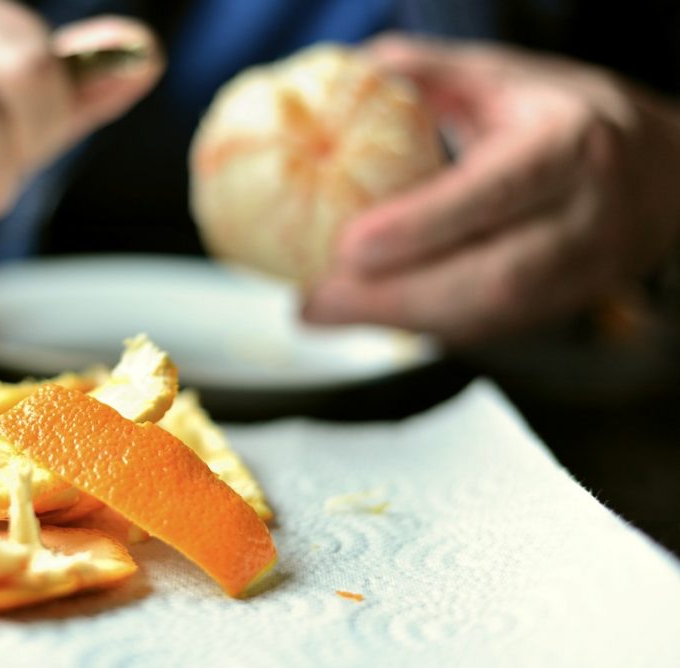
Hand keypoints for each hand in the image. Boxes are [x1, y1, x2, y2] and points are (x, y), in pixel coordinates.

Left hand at [302, 34, 679, 343]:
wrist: (659, 173)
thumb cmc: (566, 119)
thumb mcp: (503, 79)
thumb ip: (427, 74)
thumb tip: (347, 75)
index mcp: (569, 144)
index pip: (498, 192)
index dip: (423, 226)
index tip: (348, 246)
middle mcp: (585, 216)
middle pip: (494, 277)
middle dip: (396, 298)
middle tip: (318, 301)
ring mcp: (581, 271)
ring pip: (492, 318)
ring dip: (400, 321)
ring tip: (329, 311)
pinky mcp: (564, 307)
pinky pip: (490, 330)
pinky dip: (423, 328)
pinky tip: (371, 315)